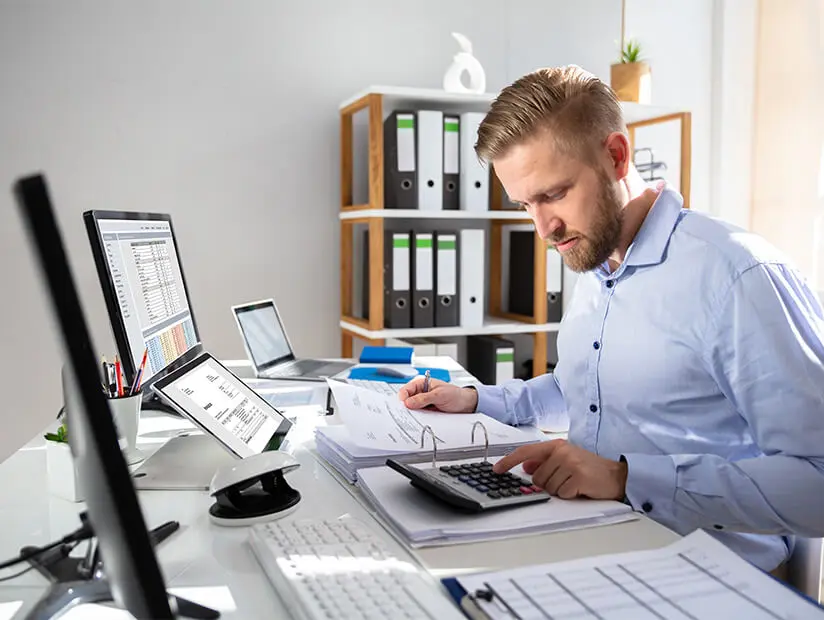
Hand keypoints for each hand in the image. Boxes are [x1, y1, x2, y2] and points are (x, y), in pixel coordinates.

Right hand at [398, 378, 477, 412]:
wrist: (466, 404)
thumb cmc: (455, 395)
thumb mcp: (439, 395)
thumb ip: (423, 398)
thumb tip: (408, 402)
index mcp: (422, 383)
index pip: (406, 389)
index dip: (403, 397)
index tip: (404, 405)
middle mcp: (420, 392)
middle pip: (406, 400)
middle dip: (406, 407)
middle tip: (408, 414)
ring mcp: (422, 402)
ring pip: (411, 408)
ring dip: (413, 413)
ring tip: (416, 417)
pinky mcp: (426, 410)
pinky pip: (418, 415)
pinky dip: (418, 418)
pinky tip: (420, 420)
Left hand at [493, 439, 626, 499]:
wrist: (616, 475)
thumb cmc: (589, 469)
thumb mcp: (566, 460)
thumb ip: (545, 462)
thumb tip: (526, 467)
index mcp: (556, 445)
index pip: (526, 452)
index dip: (509, 461)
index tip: (496, 469)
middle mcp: (562, 452)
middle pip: (537, 477)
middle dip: (548, 484)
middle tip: (565, 480)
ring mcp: (571, 463)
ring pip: (548, 487)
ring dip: (560, 490)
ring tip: (574, 483)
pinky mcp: (579, 477)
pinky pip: (562, 493)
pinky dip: (570, 495)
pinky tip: (580, 488)